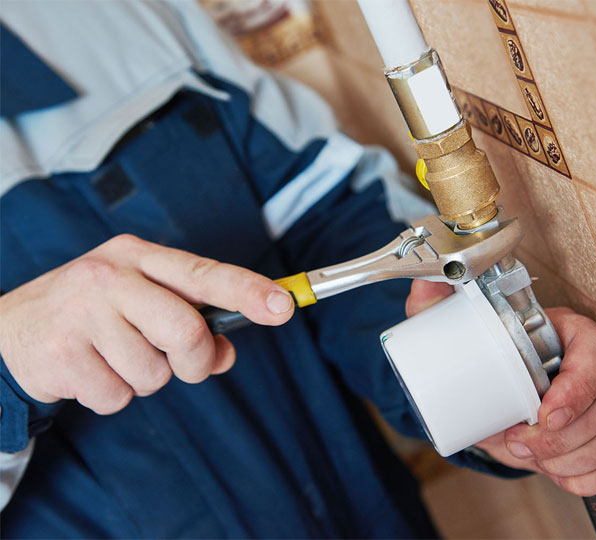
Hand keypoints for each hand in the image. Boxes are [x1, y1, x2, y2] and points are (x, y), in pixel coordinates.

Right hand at [0, 234, 294, 413]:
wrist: (10, 331)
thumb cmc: (93, 314)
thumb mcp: (140, 302)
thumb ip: (191, 320)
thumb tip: (227, 352)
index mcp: (138, 256)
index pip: (204, 273)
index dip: (248, 291)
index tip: (284, 306)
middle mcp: (110, 275)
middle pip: (187, 331)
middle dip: (195, 361)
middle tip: (180, 362)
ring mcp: (82, 312)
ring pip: (154, 373)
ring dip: (145, 379)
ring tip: (114, 357)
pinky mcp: (60, 353)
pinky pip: (117, 396)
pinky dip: (112, 395)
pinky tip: (90, 370)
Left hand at [406, 280, 595, 496]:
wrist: (487, 396)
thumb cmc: (479, 357)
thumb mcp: (453, 328)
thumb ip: (435, 302)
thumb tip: (425, 281)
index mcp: (571, 333)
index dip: (580, 386)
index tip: (543, 413)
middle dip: (563, 437)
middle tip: (517, 443)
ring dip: (571, 458)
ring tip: (527, 456)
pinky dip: (589, 477)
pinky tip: (556, 473)